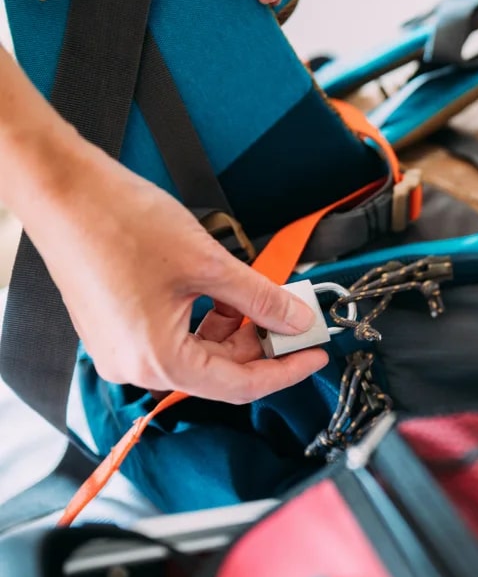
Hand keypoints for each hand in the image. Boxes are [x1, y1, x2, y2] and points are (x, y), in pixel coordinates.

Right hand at [21, 134, 328, 404]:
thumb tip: (297, 319)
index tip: (315, 355)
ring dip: (235, 328)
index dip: (285, 371)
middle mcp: (133, 366)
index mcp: (157, 361)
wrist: (64, 191)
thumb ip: (261, 300)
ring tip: (260, 296)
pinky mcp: (115, 327)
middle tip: (295, 318)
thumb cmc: (121, 224)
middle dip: (262, 344)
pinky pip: (174, 335)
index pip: (239, 385)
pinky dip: (206, 318)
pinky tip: (225, 291)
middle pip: (219, 371)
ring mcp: (120, 348)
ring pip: (198, 351)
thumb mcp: (210, 265)